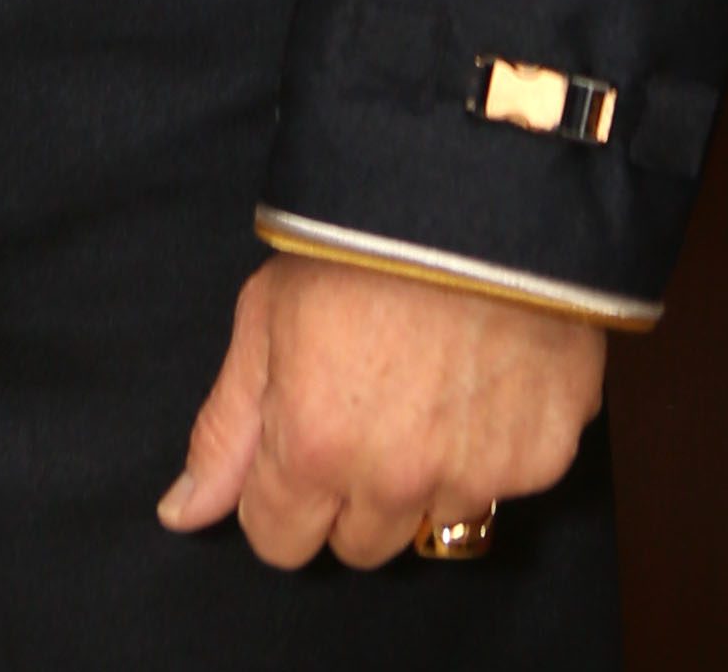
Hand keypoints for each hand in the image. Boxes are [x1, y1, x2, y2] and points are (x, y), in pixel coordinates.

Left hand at [157, 253, 606, 568]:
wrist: (479, 181)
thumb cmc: (360, 236)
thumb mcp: (266, 313)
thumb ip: (225, 427)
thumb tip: (184, 513)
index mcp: (314, 448)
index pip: (279, 542)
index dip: (281, 491)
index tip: (300, 437)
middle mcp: (395, 480)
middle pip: (358, 546)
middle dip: (352, 492)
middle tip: (368, 405)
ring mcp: (477, 475)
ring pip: (434, 521)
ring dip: (427, 475)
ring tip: (433, 381)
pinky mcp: (543, 457)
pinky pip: (507, 485)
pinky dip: (495, 444)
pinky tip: (488, 374)